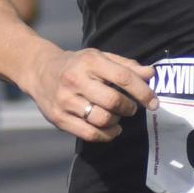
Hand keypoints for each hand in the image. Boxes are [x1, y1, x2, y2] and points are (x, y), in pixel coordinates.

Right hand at [26, 45, 156, 143]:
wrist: (39, 71)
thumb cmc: (77, 64)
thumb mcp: (100, 57)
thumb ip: (126, 66)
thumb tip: (151, 74)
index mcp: (90, 62)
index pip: (123, 78)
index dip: (143, 92)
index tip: (154, 102)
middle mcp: (76, 80)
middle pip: (113, 101)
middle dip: (129, 108)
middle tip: (131, 108)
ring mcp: (66, 101)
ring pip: (102, 119)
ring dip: (117, 121)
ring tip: (118, 116)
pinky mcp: (59, 119)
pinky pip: (89, 134)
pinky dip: (106, 135)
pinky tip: (112, 129)